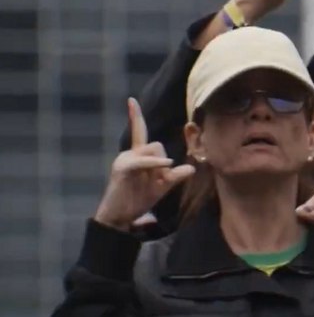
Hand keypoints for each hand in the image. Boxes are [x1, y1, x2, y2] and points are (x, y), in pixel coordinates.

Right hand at [94, 99, 194, 231]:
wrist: (119, 217)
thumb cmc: (138, 200)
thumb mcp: (161, 187)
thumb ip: (175, 176)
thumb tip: (191, 168)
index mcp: (137, 156)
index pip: (139, 132)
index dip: (135, 116)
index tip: (131, 99)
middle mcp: (129, 154)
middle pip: (158, 144)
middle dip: (164, 163)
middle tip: (157, 182)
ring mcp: (124, 159)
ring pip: (155, 150)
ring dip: (160, 167)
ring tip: (150, 186)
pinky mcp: (123, 168)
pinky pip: (144, 161)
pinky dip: (156, 163)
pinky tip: (166, 165)